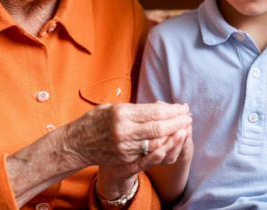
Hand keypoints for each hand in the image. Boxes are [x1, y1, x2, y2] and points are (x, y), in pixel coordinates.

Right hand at [63, 101, 190, 179]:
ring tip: (185, 127)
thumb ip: (134, 109)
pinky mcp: (125, 159)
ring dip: (174, 134)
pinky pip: (150, 154)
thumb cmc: (94, 121)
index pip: (154, 112)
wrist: (76, 144)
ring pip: (157, 142)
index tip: (183, 107)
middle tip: (189, 116)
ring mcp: (125, 148)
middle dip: (178, 121)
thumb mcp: (112, 107)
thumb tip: (159, 108)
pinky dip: (164, 147)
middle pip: (159, 127)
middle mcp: (124, 132)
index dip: (172, 110)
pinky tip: (173, 141)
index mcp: (121, 114)